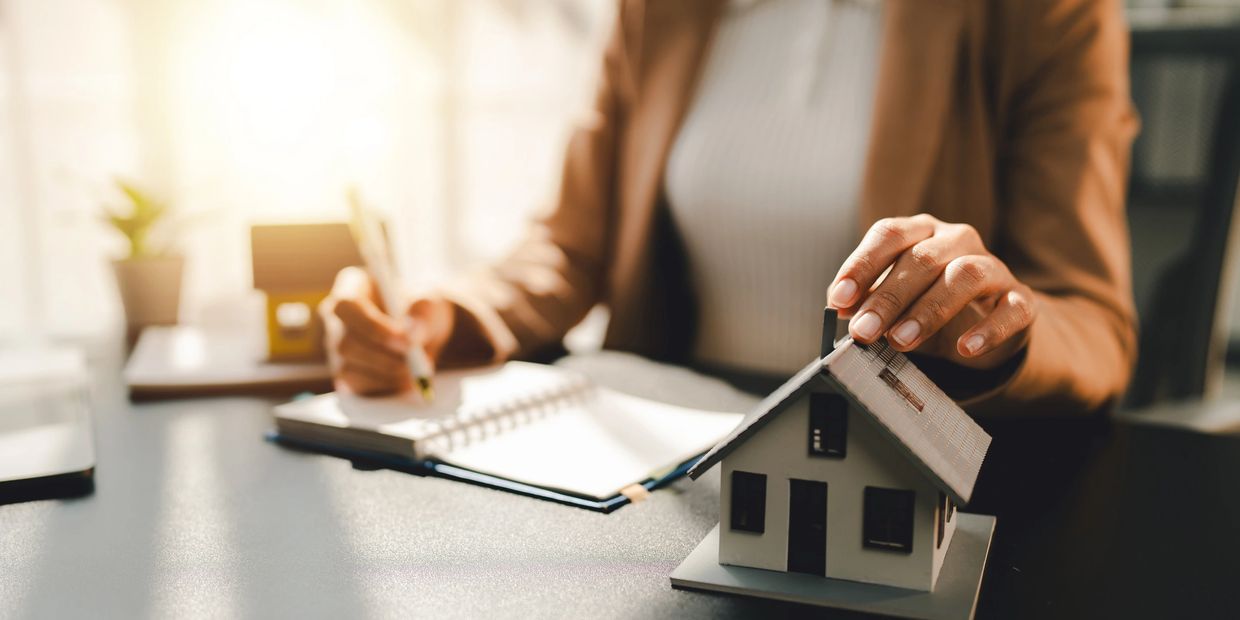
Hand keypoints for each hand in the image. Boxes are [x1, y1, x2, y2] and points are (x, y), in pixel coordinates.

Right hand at [319, 266, 453, 394]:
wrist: (424, 331)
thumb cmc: (421, 309)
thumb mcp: (430, 303)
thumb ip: (423, 314)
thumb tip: (411, 336)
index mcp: (351, 287)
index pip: (347, 307)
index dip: (372, 326)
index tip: (405, 340)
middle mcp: (336, 318)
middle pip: (345, 343)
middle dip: (384, 358)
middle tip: (416, 363)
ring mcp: (336, 347)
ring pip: (347, 368)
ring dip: (385, 375)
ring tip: (416, 371)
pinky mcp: (345, 372)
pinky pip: (355, 386)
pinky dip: (382, 386)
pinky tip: (405, 380)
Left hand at [827, 214, 1035, 368]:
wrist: (989, 322)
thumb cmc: (928, 303)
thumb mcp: (895, 300)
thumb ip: (868, 300)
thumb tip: (842, 310)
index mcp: (921, 232)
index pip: (889, 235)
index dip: (861, 265)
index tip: (839, 300)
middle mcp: (957, 240)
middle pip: (922, 258)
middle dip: (888, 297)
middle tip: (864, 331)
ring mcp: (993, 266)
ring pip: (965, 275)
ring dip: (929, 309)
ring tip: (901, 341)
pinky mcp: (1020, 299)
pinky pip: (1011, 309)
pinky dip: (988, 329)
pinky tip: (965, 348)